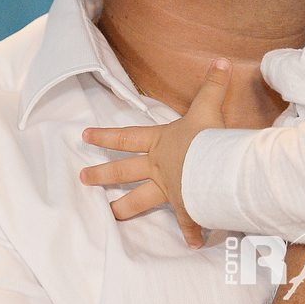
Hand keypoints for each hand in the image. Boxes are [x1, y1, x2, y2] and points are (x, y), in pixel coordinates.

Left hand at [80, 57, 231, 247]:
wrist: (214, 164)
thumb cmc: (207, 136)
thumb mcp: (209, 106)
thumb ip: (214, 84)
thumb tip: (222, 60)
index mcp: (160, 142)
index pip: (126, 137)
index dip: (105, 136)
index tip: (84, 136)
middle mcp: (158, 166)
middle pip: (123, 171)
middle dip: (101, 175)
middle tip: (82, 179)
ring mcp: (169, 188)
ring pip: (139, 201)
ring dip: (124, 210)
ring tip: (110, 218)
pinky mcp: (186, 205)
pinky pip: (187, 221)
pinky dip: (191, 231)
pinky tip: (193, 243)